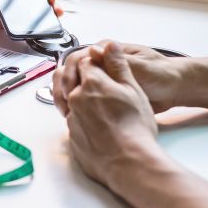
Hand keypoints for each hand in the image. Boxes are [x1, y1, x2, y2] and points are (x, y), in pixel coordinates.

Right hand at [53, 40, 182, 114]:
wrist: (174, 89)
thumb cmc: (161, 74)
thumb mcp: (141, 68)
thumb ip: (118, 61)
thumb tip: (93, 50)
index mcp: (106, 51)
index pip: (77, 59)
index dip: (69, 75)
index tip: (69, 92)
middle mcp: (100, 62)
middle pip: (70, 71)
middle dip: (63, 87)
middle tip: (64, 105)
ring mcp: (100, 77)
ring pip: (74, 84)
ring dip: (66, 97)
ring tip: (67, 113)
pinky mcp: (103, 91)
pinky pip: (83, 96)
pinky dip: (76, 105)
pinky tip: (76, 116)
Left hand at [64, 42, 157, 185]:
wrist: (130, 162)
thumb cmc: (135, 127)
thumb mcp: (132, 89)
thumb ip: (117, 65)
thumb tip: (108, 45)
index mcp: (91, 83)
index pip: (86, 63)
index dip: (97, 65)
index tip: (106, 72)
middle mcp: (76, 98)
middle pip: (75, 81)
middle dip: (87, 83)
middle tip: (105, 93)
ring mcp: (72, 118)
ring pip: (74, 102)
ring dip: (85, 103)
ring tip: (106, 113)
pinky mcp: (72, 136)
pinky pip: (75, 122)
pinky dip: (85, 122)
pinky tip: (102, 129)